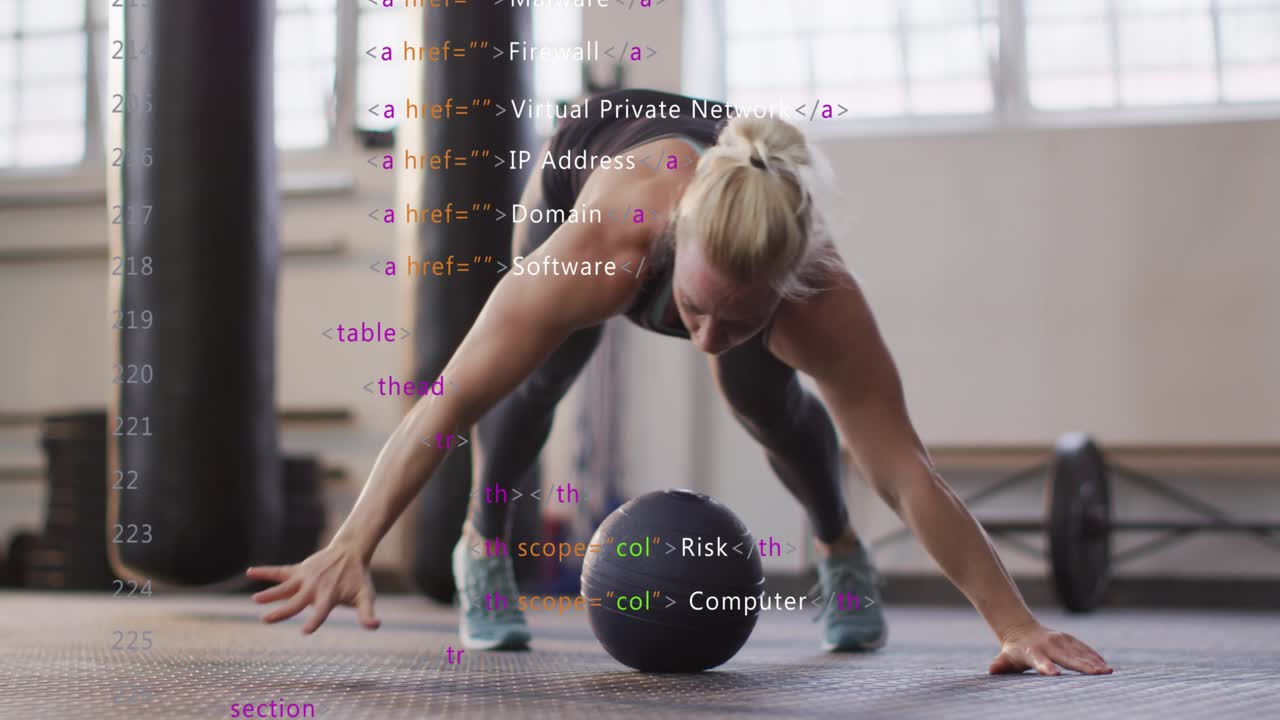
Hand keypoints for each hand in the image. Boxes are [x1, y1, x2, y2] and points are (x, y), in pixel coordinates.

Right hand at [246, 541, 380, 634]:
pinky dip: (265, 571)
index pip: (321, 612)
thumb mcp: (366, 596)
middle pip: (296, 602)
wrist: (351, 551)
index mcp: (329, 597)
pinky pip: (280, 571)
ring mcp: (305, 577)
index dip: (314, 621)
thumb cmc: (358, 578)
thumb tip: (375, 626)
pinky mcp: (299, 570)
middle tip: (265, 619)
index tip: (305, 631)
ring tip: (254, 600)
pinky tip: (250, 571)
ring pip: (284, 587)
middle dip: (282, 611)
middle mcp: (314, 587)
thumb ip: (367, 613)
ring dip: (270, 593)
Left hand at [989, 621, 1112, 675]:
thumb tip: (992, 670)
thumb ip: (1000, 664)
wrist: (1021, 630)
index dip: (1046, 667)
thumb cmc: (1013, 651)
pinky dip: (1094, 657)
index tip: (1055, 674)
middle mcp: (1049, 645)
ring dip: (1094, 662)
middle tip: (1098, 674)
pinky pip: (1084, 648)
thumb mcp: (1005, 658)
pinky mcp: (1069, 639)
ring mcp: (1060, 640)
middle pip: (1067, 657)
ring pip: (1079, 652)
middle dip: (1083, 665)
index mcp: (1033, 652)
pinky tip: (1106, 666)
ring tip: (1108, 672)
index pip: (1040, 661)